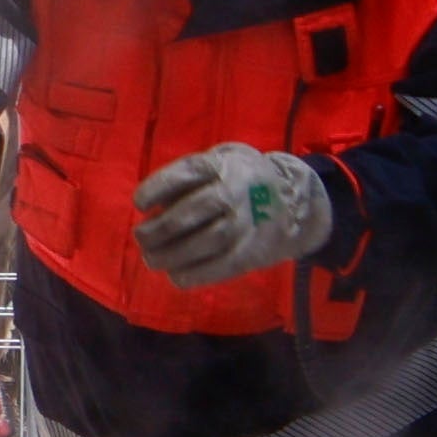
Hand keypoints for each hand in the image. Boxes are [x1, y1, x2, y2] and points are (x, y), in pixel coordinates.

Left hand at [132, 143, 335, 289]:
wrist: (297, 199)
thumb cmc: (242, 177)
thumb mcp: (221, 160)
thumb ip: (190, 177)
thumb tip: (155, 206)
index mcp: (223, 164)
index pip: (186, 173)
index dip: (157, 188)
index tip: (139, 204)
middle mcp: (235, 191)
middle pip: (191, 212)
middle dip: (159, 230)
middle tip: (142, 239)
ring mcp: (247, 223)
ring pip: (204, 243)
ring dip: (171, 256)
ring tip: (153, 259)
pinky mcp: (254, 251)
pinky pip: (220, 267)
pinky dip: (194, 275)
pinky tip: (176, 276)